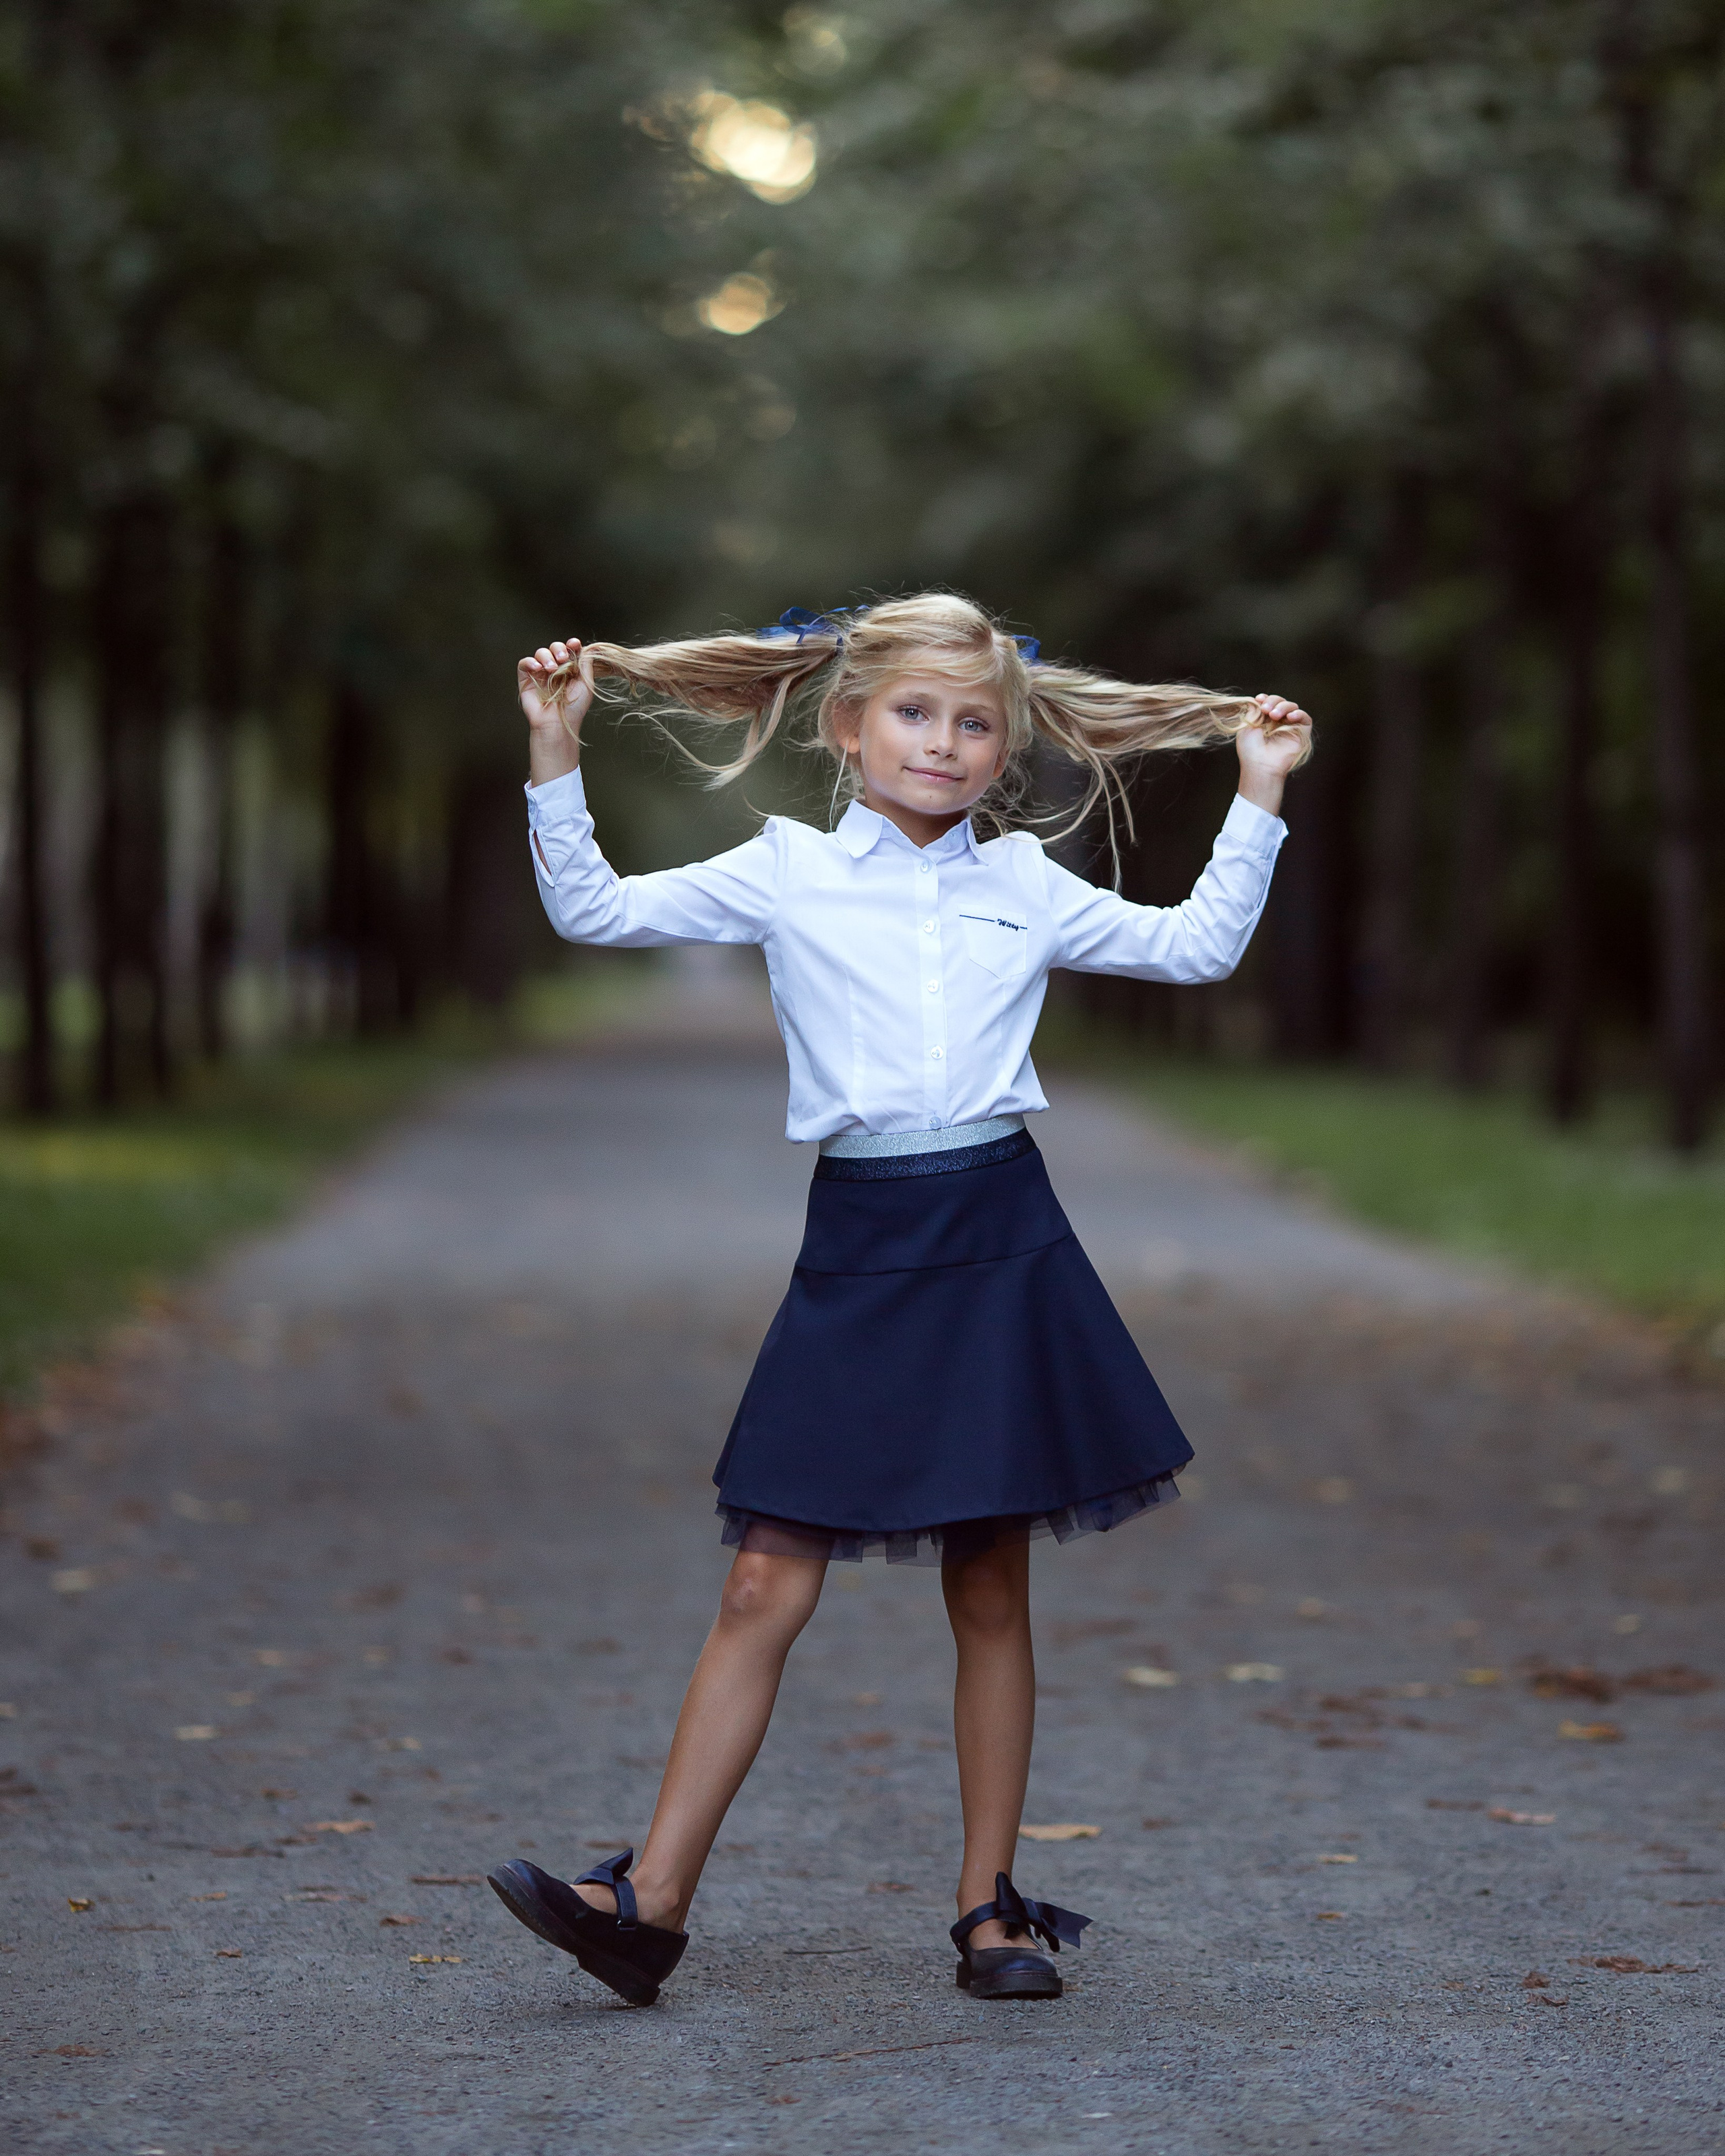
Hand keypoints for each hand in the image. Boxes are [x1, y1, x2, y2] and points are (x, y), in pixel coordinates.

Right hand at [519, 638, 590, 730]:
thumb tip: (591, 647)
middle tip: (563, 659)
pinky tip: (538, 668)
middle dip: (559, 649)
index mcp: (570, 669)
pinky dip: (530, 661)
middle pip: (554, 648)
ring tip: (552, 669)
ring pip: (540, 653)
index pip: (569, 650)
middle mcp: (555, 670)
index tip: (575, 644)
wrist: (558, 724)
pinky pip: (524, 663)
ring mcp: (540, 674)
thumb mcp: (586, 684)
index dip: (571, 644)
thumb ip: (586, 665)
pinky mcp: (526, 679)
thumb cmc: (574, 708)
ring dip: (547, 656)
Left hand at [1235, 693, 1312, 815]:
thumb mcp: (1246, 726)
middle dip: (1273, 701)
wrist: (1260, 766)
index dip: (1266, 698)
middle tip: (1266, 710)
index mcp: (1265, 720)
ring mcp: (1290, 727)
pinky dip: (1299, 713)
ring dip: (1283, 706)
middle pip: (1281, 702)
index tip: (1259, 699)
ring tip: (1274, 715)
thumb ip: (1253, 710)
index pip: (1269, 702)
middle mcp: (1278, 722)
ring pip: (1292, 707)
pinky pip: (1305, 718)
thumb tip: (1258, 699)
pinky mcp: (1301, 733)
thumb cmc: (1250, 750)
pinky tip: (1290, 716)